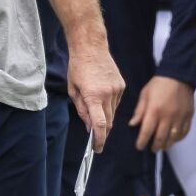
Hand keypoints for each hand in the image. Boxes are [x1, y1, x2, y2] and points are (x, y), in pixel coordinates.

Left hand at [67, 34, 124, 151]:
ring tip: (94, 105)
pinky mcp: (122, 85)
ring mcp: (118, 90)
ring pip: (113, 112)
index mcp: (93, 96)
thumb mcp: (73, 89)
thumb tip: (89, 126)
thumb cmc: (77, 67)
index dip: (99, 139)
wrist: (91, 47)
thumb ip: (82, 110)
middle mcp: (108, 94)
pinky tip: (101, 95)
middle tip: (95, 137)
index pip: (100, 124)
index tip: (97, 148)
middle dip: (102, 131)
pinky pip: (116, 102)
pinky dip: (109, 104)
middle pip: (109, 121)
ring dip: (105, 115)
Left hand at [129, 76, 193, 151]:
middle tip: (151, 149)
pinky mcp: (188, 117)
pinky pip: (184, 132)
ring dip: (167, 145)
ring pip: (173, 138)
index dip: (142, 142)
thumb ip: (139, 111)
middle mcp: (167, 117)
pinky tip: (173, 139)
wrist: (178, 76)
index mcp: (154, 111)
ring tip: (162, 146)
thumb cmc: (158, 85)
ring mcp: (179, 118)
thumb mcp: (144, 95)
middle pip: (161, 138)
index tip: (139, 146)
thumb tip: (133, 124)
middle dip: (155, 146)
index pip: (147, 132)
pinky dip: (178, 138)